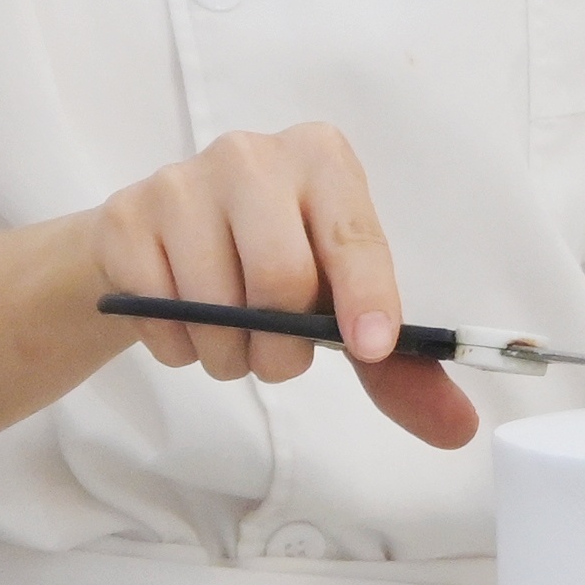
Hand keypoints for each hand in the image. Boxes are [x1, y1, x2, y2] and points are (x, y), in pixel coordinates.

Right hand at [90, 124, 477, 452]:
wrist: (156, 242)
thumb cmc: (267, 262)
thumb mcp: (336, 301)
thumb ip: (397, 367)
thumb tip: (459, 429)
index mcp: (322, 159)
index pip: (353, 236)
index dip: (366, 296)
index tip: (372, 347)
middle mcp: (252, 155)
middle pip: (281, 277)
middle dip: (283, 349)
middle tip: (276, 359)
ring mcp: (181, 181)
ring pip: (216, 307)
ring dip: (230, 357)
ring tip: (233, 340)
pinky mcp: (125, 218)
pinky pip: (159, 316)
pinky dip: (179, 349)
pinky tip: (184, 322)